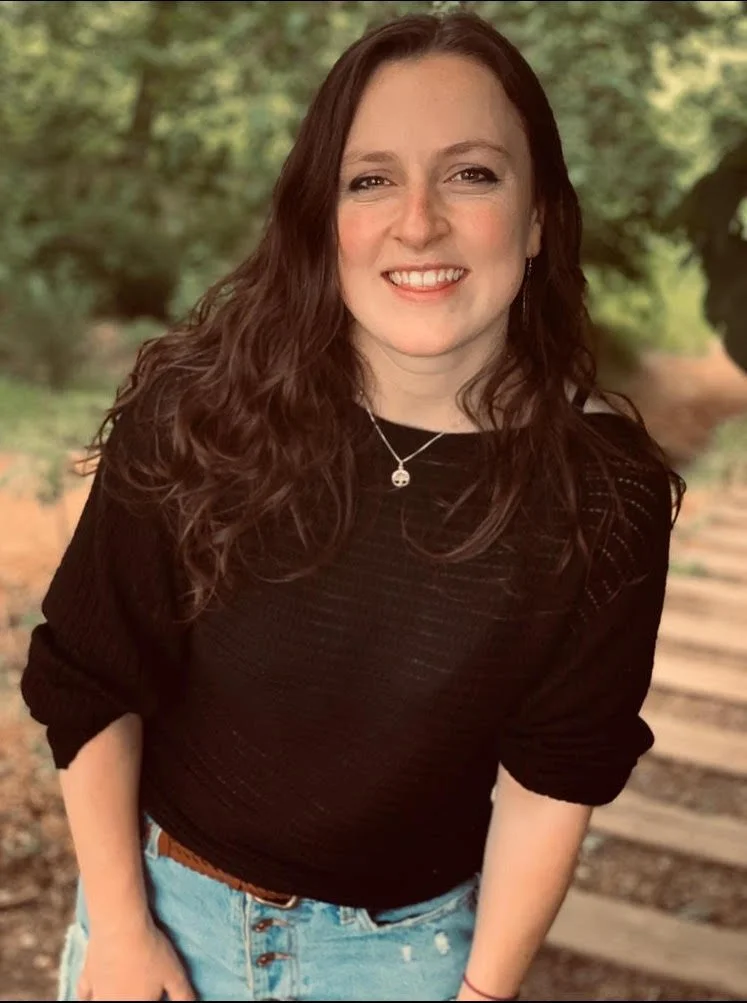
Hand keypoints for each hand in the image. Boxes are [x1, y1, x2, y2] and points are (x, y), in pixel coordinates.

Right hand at [77, 912, 195, 1000]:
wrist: (120, 927)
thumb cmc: (150, 951)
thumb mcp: (175, 974)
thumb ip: (184, 995)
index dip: (154, 999)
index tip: (158, 994)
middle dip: (134, 997)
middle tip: (140, 990)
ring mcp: (97, 993)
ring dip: (108, 1000)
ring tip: (121, 993)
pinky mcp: (86, 977)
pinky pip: (83, 995)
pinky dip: (87, 996)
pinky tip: (89, 996)